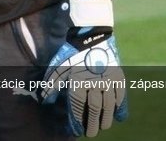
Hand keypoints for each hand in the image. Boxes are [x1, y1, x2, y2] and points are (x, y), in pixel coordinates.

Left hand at [42, 0, 127, 137]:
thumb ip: (51, 84)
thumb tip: (44, 100)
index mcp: (78, 82)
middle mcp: (94, 83)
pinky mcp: (118, 75)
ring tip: (104, 126)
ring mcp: (108, 80)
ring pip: (109, 105)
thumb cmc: (72, 52)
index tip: (77, 130)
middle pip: (95, 109)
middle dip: (93, 123)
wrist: (92, 34)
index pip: (78, 107)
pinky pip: (121, 95)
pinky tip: (119, 116)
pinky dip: (121, 107)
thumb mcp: (59, 66)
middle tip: (92, 132)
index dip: (78, 121)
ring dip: (107, 118)